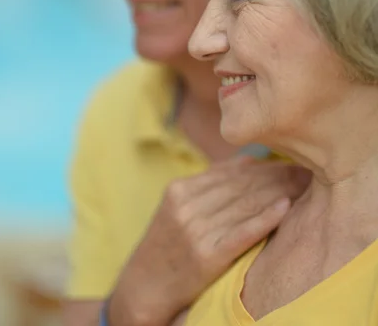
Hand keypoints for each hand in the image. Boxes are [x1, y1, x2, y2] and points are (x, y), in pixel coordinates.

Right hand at [108, 157, 309, 325]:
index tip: (291, 160)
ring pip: (245, 204)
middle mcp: (187, 205)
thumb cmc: (166, 246)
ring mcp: (195, 230)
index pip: (231, 172)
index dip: (265, 166)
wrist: (143, 287)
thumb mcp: (178, 207)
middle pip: (241, 185)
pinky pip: (241, 232)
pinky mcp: (205, 256)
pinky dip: (264, 219)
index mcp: (181, 189)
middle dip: (277, 176)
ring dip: (278, 192)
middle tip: (306, 170)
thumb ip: (209, 183)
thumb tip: (248, 161)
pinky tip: (285, 208)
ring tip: (304, 185)